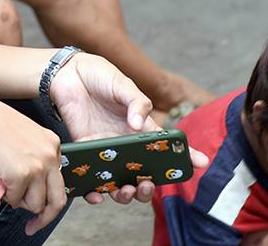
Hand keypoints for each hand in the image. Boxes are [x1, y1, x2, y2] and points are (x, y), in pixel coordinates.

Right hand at [0, 90, 65, 235]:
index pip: (60, 180)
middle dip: (45, 217)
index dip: (49, 197)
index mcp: (52, 143)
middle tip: (33, 226)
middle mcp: (50, 154)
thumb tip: (33, 184)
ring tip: (7, 188)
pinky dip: (6, 196)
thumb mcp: (23, 134)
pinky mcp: (22, 174)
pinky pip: (15, 200)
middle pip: (58, 199)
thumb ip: (34, 154)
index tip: (41, 208)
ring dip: (20, 202)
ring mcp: (38, 165)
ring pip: (36, 204)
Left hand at [48, 54, 209, 205]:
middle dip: (149, 187)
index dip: (185, 155)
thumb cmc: (99, 76)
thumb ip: (136, 103)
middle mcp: (126, 143)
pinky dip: (95, 191)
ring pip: (120, 182)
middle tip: (148, 185)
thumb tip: (139, 126)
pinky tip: (96, 195)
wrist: (67, 73)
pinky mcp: (86, 150)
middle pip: (143, 174)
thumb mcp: (122, 84)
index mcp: (141, 127)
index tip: (200, 163)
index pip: (166, 146)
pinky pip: (92, 177)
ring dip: (125, 194)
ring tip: (126, 190)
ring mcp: (106, 150)